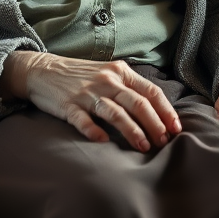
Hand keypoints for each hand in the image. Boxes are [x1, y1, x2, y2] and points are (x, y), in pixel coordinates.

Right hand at [0, 51, 181, 150]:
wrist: (43, 70)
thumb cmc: (81, 75)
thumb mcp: (109, 73)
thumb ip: (129, 88)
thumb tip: (157, 111)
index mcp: (120, 72)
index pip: (150, 91)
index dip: (165, 110)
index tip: (175, 128)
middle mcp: (107, 81)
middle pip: (137, 103)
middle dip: (154, 123)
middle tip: (163, 141)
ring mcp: (87, 93)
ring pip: (115, 112)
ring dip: (132, 130)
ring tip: (144, 146)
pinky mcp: (68, 105)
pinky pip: (83, 120)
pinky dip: (94, 131)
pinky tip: (104, 141)